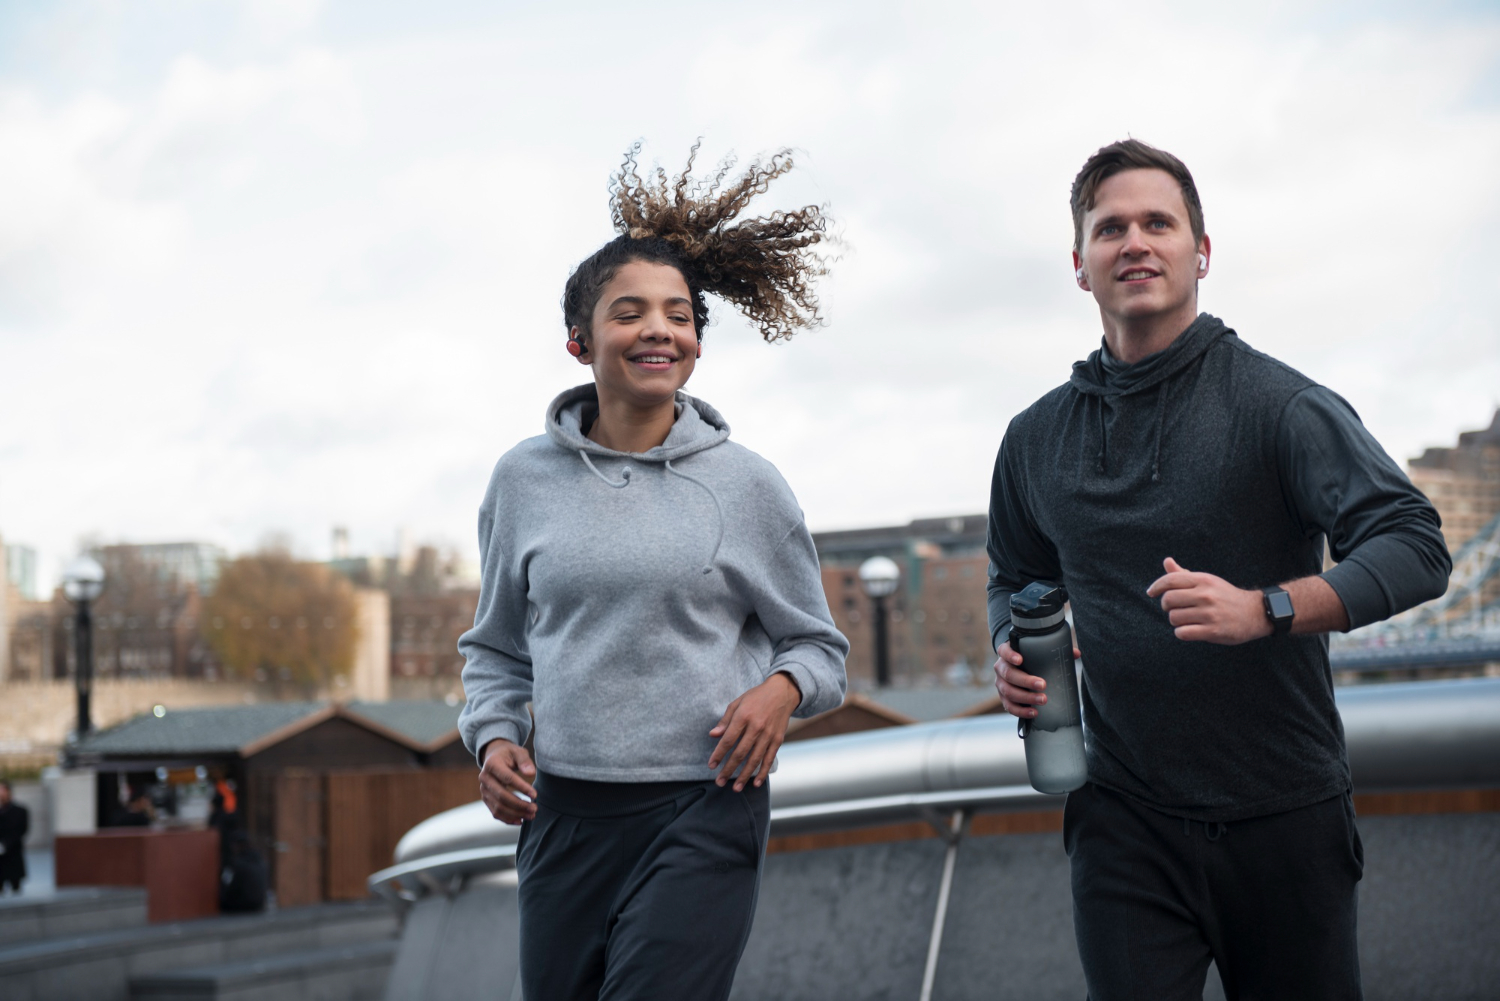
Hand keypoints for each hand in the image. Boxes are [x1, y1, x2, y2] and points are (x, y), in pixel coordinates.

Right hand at [478, 739, 537, 824]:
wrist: (495, 757)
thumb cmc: (509, 754)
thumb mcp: (518, 752)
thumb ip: (525, 761)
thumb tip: (531, 773)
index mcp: (492, 764)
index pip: (507, 778)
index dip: (521, 788)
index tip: (535, 795)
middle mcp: (484, 778)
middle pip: (501, 796)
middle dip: (519, 804)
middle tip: (535, 808)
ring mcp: (484, 790)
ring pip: (498, 807)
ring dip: (515, 814)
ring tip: (531, 815)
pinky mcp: (486, 799)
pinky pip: (495, 812)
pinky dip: (507, 819)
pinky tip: (520, 820)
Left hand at [708, 673, 801, 790]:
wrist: (782, 692)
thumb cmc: (756, 697)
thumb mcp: (737, 703)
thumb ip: (725, 721)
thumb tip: (713, 735)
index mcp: (743, 716)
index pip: (728, 740)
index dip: (718, 754)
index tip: (711, 765)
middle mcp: (756, 727)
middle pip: (740, 753)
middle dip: (728, 769)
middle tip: (719, 782)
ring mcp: (768, 735)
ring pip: (755, 759)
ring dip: (744, 775)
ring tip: (735, 788)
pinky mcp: (778, 740)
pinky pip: (769, 759)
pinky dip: (763, 772)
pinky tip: (756, 782)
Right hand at [993, 639, 1080, 718]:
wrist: (1017, 668)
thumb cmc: (1029, 657)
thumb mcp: (1038, 651)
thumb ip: (1056, 649)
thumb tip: (1077, 654)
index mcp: (1006, 653)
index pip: (1004, 651)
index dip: (1010, 655)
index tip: (1020, 660)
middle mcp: (1000, 667)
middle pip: (1008, 674)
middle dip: (1026, 681)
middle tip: (1043, 685)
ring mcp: (1000, 684)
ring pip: (1008, 691)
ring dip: (1026, 697)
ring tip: (1043, 700)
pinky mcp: (1004, 697)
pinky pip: (1009, 706)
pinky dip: (1021, 711)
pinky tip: (1034, 712)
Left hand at [1146, 557, 1269, 643]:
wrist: (1255, 613)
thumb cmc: (1225, 596)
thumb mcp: (1208, 581)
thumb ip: (1185, 574)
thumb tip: (1166, 561)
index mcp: (1203, 580)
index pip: (1170, 580)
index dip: (1156, 586)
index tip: (1151, 593)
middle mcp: (1206, 595)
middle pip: (1168, 600)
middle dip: (1167, 606)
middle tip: (1175, 609)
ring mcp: (1209, 613)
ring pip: (1173, 618)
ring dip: (1176, 621)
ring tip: (1187, 620)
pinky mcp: (1213, 631)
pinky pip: (1182, 633)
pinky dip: (1182, 633)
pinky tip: (1190, 630)